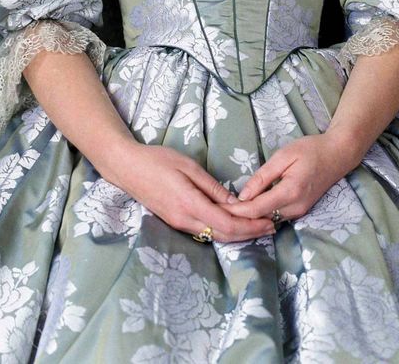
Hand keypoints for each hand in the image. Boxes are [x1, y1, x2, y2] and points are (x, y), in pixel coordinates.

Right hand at [108, 142, 276, 242]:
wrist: (127, 168)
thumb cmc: (157, 160)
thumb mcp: (189, 166)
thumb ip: (212, 187)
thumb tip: (235, 203)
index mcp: (191, 204)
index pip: (227, 224)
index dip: (251, 226)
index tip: (269, 221)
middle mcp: (185, 220)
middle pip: (223, 235)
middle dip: (250, 233)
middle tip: (272, 226)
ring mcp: (179, 223)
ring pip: (214, 236)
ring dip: (238, 234)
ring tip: (259, 227)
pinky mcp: (176, 221)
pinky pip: (204, 232)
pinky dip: (223, 230)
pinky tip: (235, 224)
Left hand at [221, 132, 360, 222]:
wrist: (338, 154)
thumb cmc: (311, 149)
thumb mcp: (284, 156)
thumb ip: (263, 177)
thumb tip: (243, 195)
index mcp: (290, 192)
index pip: (256, 209)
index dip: (236, 211)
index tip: (218, 208)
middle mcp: (295, 208)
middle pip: (260, 219)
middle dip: (239, 217)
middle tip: (217, 212)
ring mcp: (299, 212)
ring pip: (268, 220)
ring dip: (249, 218)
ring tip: (227, 211)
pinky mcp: (300, 211)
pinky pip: (276, 216)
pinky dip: (260, 215)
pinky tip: (247, 208)